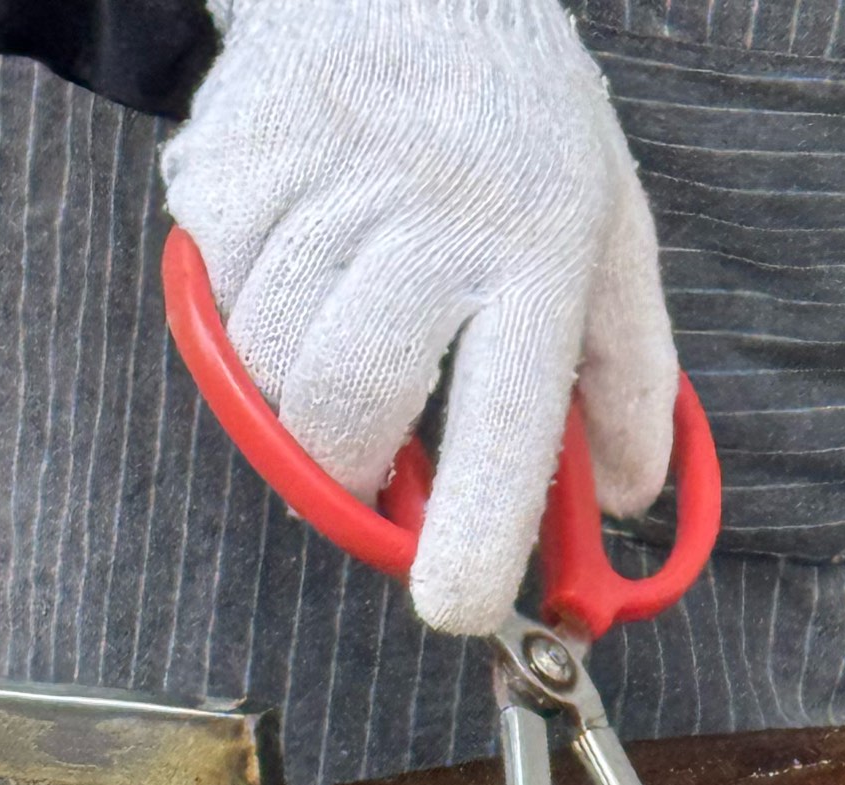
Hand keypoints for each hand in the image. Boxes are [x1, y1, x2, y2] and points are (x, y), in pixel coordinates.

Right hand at [162, 0, 677, 633]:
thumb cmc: (518, 120)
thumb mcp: (611, 228)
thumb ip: (626, 374)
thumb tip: (626, 500)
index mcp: (534, 250)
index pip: (497, 424)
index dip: (467, 533)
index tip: (448, 603)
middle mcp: (430, 215)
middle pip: (349, 408)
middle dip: (348, 473)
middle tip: (373, 466)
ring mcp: (323, 179)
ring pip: (270, 364)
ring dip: (294, 395)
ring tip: (346, 342)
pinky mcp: (237, 155)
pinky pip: (218, 296)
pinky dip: (248, 317)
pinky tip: (300, 266)